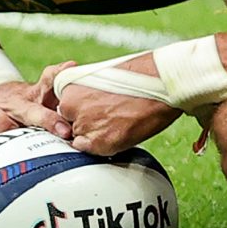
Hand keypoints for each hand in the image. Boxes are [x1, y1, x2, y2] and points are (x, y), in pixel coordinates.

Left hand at [0, 79, 68, 160]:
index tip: (8, 128)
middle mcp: (11, 100)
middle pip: (25, 107)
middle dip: (43, 118)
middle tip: (61, 130)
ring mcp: (30, 94)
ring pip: (44, 88)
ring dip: (59, 97)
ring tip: (75, 100)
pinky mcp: (45, 90)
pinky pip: (55, 79)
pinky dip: (65, 74)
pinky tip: (74, 69)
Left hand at [39, 60, 181, 155]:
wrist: (161, 85)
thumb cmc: (138, 76)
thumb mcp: (101, 76)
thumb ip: (86, 92)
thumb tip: (87, 106)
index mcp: (68, 86)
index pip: (64, 107)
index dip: (81, 109)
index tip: (94, 109)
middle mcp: (70, 106)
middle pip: (70, 123)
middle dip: (86, 122)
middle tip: (109, 116)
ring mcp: (84, 126)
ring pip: (81, 138)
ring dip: (95, 135)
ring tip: (117, 122)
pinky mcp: (99, 144)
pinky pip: (93, 151)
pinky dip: (103, 146)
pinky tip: (119, 131)